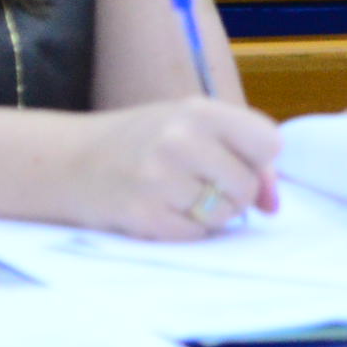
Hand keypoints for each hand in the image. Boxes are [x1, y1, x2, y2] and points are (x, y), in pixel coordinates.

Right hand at [70, 96, 282, 238]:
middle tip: (204, 184)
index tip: (239, 162)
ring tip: (180, 196)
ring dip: (210, 215)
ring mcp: (159, 178)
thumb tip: (273, 205)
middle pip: (246, 186)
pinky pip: (194, 235)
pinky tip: (162, 209)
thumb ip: (241, 153)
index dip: (260, 161)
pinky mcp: (144, 214)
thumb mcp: (192, 126)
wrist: (74, 161)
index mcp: (199, 110)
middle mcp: (180, 139)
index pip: (267, 142)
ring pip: (222, 215)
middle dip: (234, 194)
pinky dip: (185, 229)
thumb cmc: (144, 141)